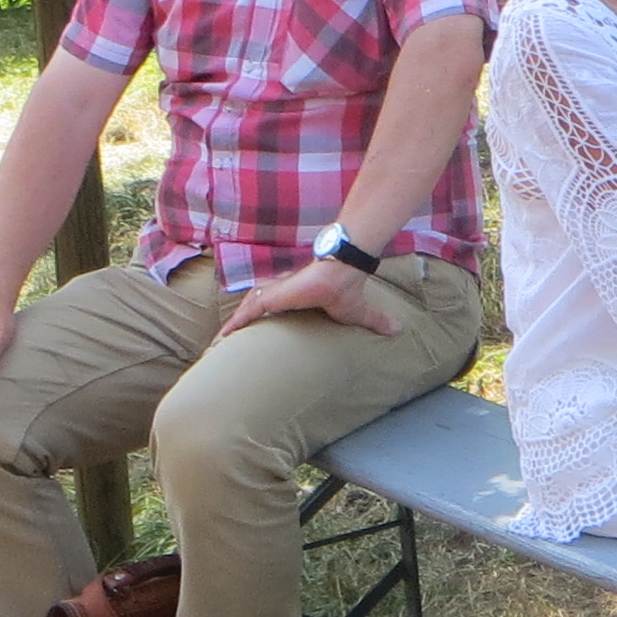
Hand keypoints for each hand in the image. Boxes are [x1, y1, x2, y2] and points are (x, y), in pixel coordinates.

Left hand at [215, 257, 404, 338]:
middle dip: (238, 325)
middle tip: (224, 343)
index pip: (269, 309)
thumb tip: (399, 330)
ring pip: (245, 311)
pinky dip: (234, 324)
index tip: (249, 338)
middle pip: (251, 309)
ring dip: (231, 326)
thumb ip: (374, 322)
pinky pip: (247, 312)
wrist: (342, 273)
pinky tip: (222, 337)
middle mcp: (279, 295)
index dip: (257, 322)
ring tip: (217, 343)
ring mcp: (273, 295)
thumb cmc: (346, 289)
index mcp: (293, 299)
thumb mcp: (357, 313)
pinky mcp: (271, 297)